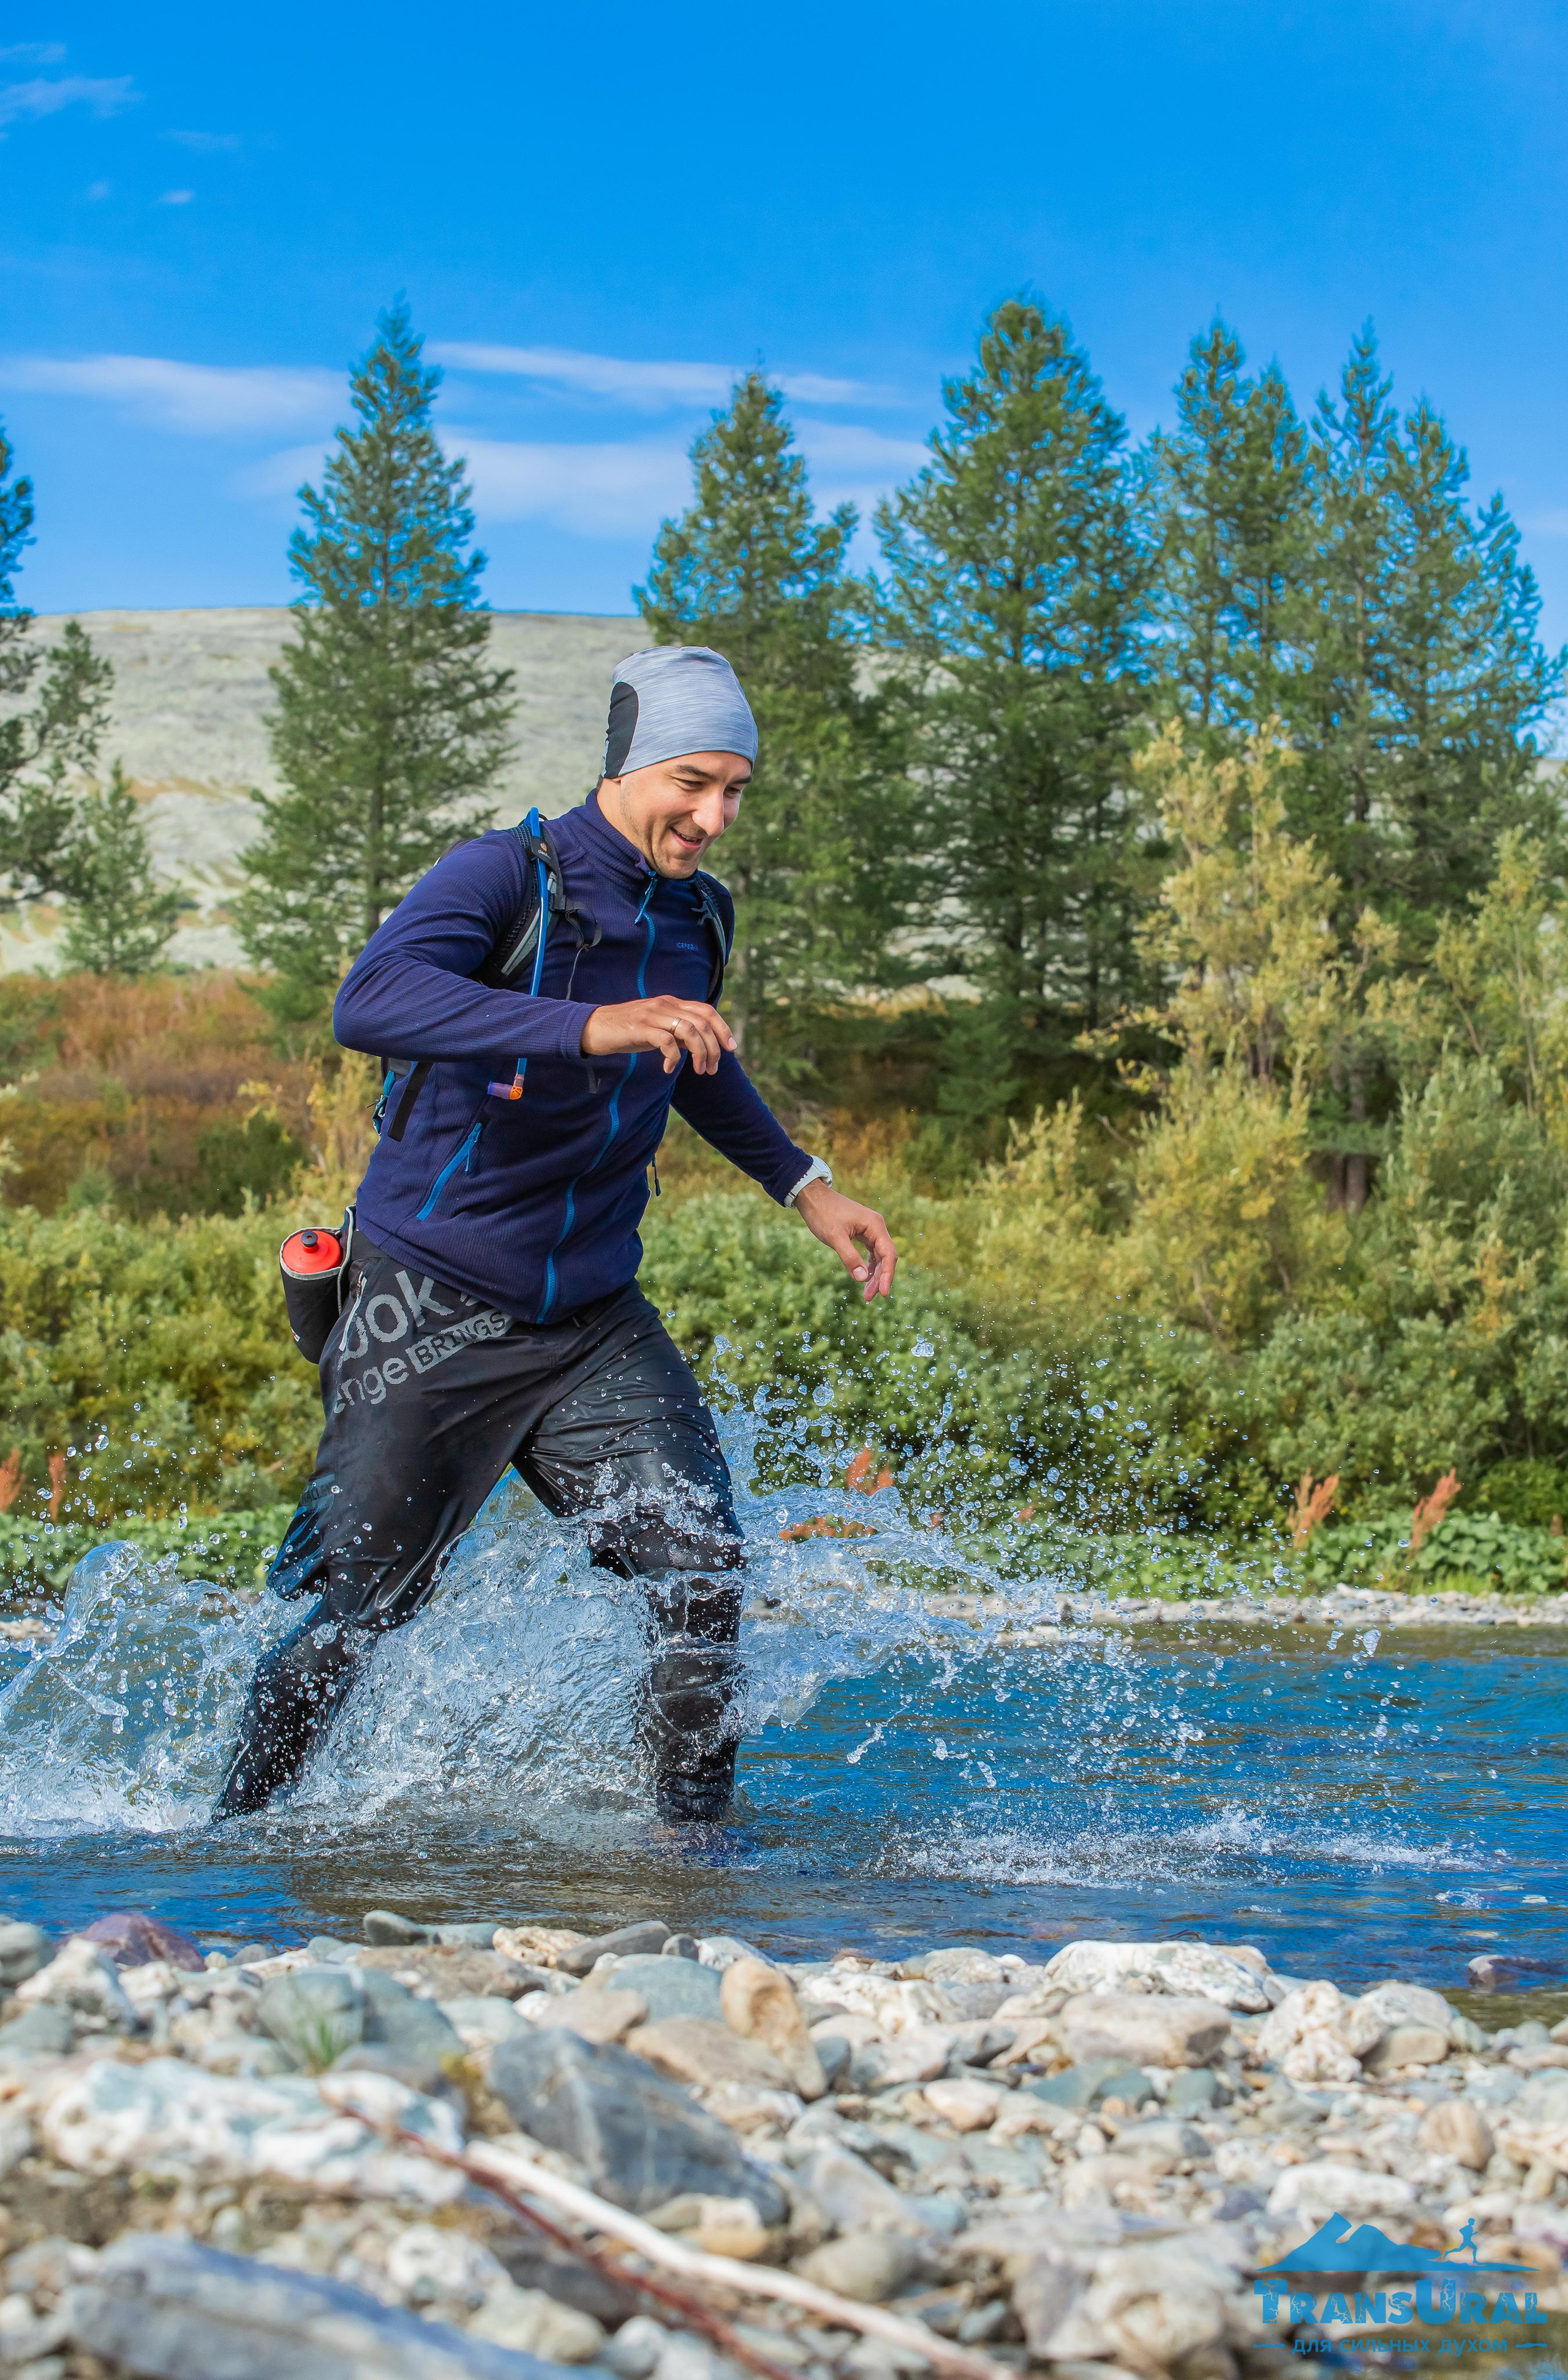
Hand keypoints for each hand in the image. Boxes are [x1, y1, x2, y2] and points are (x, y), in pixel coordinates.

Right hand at [581, 997, 736, 1074]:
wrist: (593, 1028)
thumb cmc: (627, 1031)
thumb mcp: (658, 1029)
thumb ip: (679, 1033)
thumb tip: (702, 1044)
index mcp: (671, 1003)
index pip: (706, 1010)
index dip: (723, 1028)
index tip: (731, 1048)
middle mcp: (665, 1004)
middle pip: (702, 1022)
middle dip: (714, 1047)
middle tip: (712, 1068)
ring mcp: (652, 1015)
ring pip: (689, 1030)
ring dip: (699, 1054)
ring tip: (698, 1071)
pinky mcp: (640, 1028)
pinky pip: (667, 1042)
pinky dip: (673, 1059)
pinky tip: (669, 1070)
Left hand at [795, 1178, 896, 1300]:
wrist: (812, 1197)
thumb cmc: (823, 1213)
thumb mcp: (834, 1237)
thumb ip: (849, 1257)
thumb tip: (862, 1278)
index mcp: (875, 1225)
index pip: (888, 1254)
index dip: (887, 1276)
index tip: (883, 1294)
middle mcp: (876, 1227)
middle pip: (886, 1257)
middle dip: (879, 1279)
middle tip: (868, 1297)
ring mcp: (870, 1229)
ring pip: (879, 1256)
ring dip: (874, 1275)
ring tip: (866, 1293)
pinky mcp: (862, 1232)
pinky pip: (871, 1252)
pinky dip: (868, 1265)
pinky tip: (864, 1277)